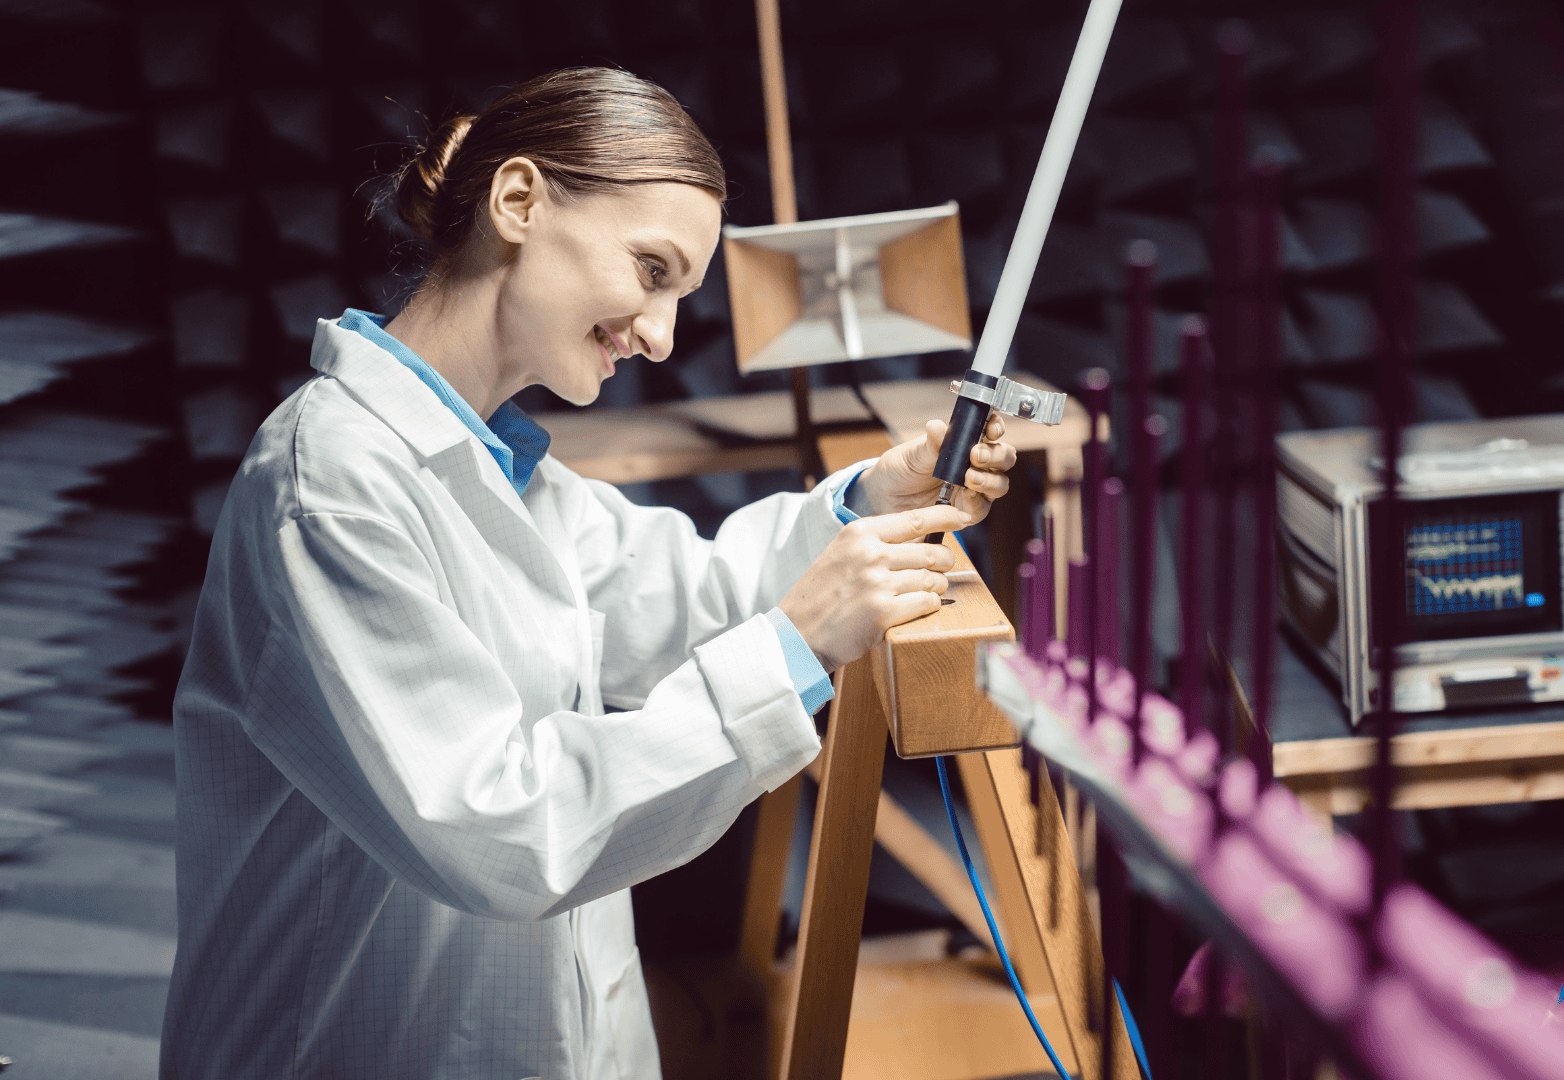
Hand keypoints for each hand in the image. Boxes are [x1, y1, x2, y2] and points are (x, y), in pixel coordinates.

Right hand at [779, 504, 966, 671]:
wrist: (797, 632)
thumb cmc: (821, 594)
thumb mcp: (841, 553)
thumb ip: (875, 543)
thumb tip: (922, 536)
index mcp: (859, 533)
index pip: (915, 518)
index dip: (945, 517)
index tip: (960, 518)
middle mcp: (870, 554)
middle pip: (931, 552)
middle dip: (943, 562)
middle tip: (941, 569)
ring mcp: (877, 583)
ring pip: (932, 580)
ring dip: (936, 588)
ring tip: (926, 592)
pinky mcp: (883, 613)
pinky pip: (927, 604)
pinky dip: (929, 607)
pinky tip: (917, 608)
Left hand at [851, 414, 1016, 522]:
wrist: (883, 500)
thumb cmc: (900, 470)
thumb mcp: (912, 454)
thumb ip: (930, 444)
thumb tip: (937, 426)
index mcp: (965, 442)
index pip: (991, 430)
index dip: (996, 427)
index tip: (991, 430)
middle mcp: (975, 464)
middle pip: (1004, 457)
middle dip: (996, 455)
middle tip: (976, 455)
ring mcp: (974, 489)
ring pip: (1000, 483)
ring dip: (990, 479)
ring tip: (968, 478)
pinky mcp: (968, 512)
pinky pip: (983, 508)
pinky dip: (978, 501)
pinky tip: (966, 496)